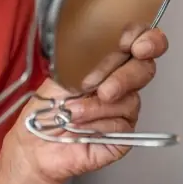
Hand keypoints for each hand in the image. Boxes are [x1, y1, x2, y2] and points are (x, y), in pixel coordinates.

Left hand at [2, 25, 168, 183]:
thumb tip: (111, 48)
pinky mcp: (123, 135)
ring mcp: (125, 109)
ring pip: (131, 99)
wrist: (35, 143)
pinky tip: (81, 127)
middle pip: (145, 68)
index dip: (147, 40)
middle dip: (125, 77)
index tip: (135, 45)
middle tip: (103, 89)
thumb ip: (91, 59)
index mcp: (108, 62)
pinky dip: (98, 125)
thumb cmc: (46, 108)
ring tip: (73, 112)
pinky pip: (121, 125)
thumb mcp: (63, 74)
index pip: (140, 40)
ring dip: (96, 107)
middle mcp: (121, 83)